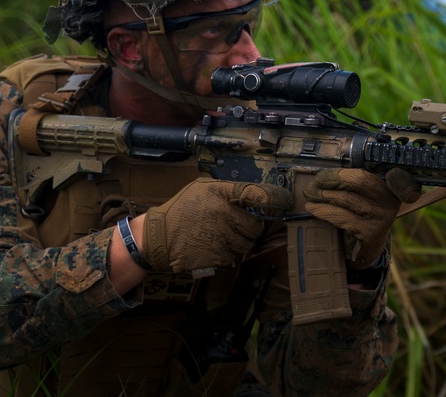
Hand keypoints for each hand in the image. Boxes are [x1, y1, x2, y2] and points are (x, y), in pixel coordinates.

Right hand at [142, 178, 291, 273]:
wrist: (159, 236)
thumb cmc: (182, 209)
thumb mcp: (202, 189)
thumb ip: (228, 191)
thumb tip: (255, 194)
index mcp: (222, 194)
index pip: (257, 194)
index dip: (275, 198)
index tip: (286, 201)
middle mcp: (225, 214)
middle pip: (255, 226)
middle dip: (250, 228)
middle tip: (237, 227)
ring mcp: (222, 236)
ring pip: (246, 244)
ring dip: (239, 243)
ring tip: (221, 237)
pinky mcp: (218, 255)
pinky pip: (233, 256)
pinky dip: (227, 254)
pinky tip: (212, 246)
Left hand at [302, 168, 420, 268]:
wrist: (371, 246)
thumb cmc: (363, 215)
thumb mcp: (365, 196)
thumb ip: (353, 181)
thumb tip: (324, 170)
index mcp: (387, 187)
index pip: (363, 175)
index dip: (339, 174)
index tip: (320, 176)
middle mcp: (388, 201)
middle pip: (356, 182)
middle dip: (330, 181)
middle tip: (311, 184)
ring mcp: (380, 217)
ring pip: (346, 199)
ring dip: (323, 195)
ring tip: (309, 194)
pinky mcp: (370, 232)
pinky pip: (342, 218)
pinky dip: (324, 211)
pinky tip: (312, 208)